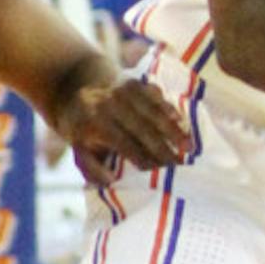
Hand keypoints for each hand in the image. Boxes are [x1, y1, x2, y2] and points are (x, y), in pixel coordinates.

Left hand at [59, 77, 191, 185]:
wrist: (75, 88)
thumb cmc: (82, 129)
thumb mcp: (78, 151)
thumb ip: (92, 169)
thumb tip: (112, 181)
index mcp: (96, 124)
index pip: (126, 145)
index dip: (144, 160)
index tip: (160, 175)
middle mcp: (111, 105)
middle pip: (143, 129)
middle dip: (163, 149)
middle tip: (181, 166)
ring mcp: (122, 91)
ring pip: (153, 111)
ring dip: (172, 129)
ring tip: (189, 147)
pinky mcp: (133, 82)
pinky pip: (154, 94)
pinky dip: (168, 107)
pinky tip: (180, 120)